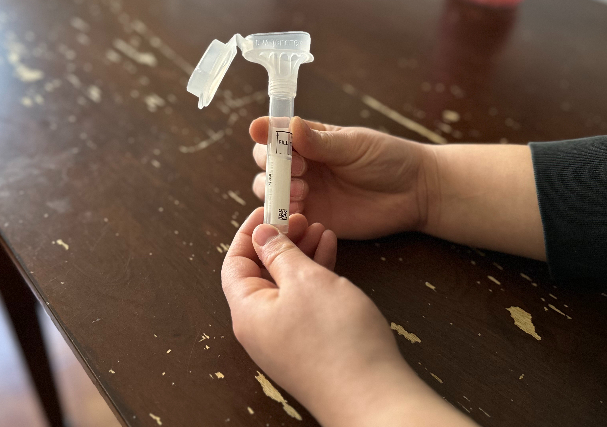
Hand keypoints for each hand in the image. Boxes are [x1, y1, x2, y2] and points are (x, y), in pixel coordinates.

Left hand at [222, 208, 475, 426]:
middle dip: (279, 240)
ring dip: (300, 255)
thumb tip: (260, 236)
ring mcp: (284, 338)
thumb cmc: (337, 340)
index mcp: (247, 311)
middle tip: (300, 216)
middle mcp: (260, 327)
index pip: (234, 261)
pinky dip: (314, 276)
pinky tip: (331, 255)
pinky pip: (303, 302)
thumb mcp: (306, 281)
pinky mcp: (308, 345)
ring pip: (285, 285)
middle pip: (260, 272)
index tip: (270, 209)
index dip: (249, 232)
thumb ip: (280, 254)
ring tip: (322, 229)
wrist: (372, 396)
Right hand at [250, 117, 432, 238]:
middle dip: (273, 167)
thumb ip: (321, 141)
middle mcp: (302, 167)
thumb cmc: (388, 159)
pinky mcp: (313, 219)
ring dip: (277, 192)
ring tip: (303, 192)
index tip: (260, 132)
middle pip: (266, 165)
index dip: (266, 133)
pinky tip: (303, 213)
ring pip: (270, 193)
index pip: (276, 135)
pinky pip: (286, 220)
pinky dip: (285, 217)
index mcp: (310, 141)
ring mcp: (306, 194)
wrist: (415, 193)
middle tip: (299, 170)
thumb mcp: (354, 145)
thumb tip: (291, 125)